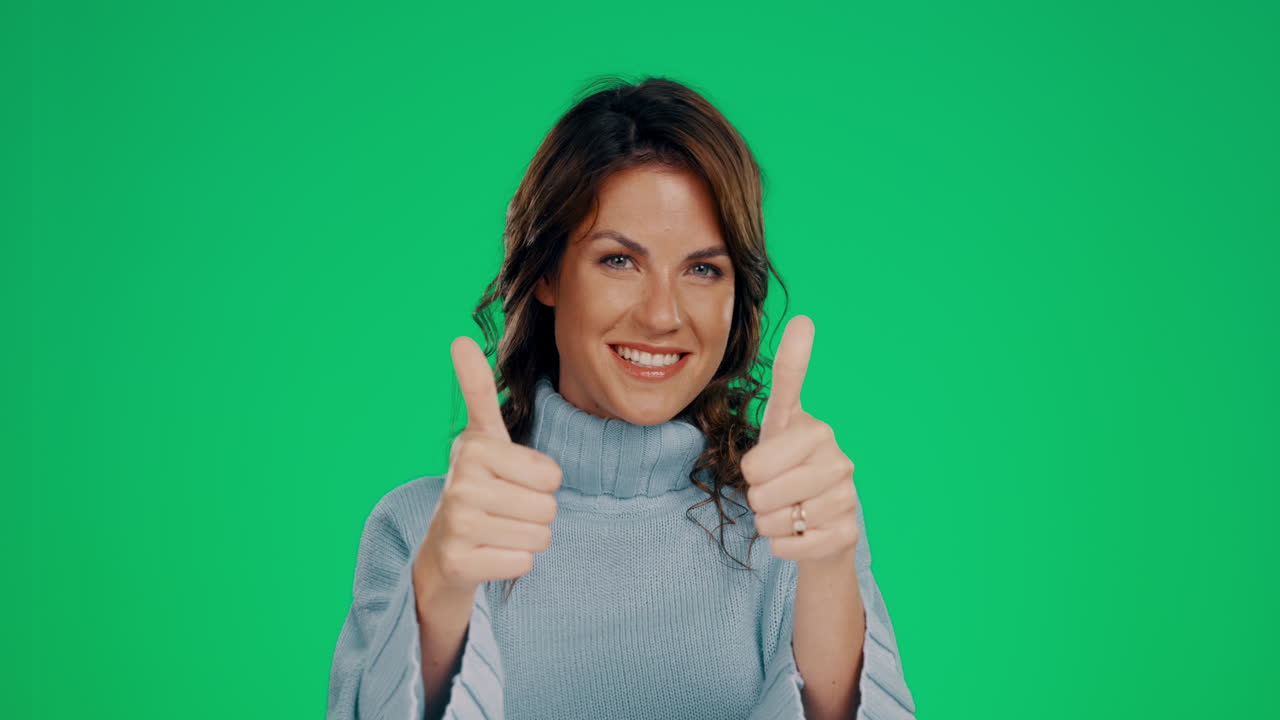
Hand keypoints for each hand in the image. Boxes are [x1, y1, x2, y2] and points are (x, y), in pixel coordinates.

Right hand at [413, 337, 562, 597]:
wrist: (444, 546)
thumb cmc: (478, 485)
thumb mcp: (483, 436)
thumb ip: (478, 389)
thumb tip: (459, 338)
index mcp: (473, 448)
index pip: (551, 474)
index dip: (542, 481)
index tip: (510, 479)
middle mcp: (459, 484)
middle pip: (548, 507)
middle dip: (536, 512)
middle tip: (506, 509)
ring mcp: (456, 526)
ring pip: (540, 536)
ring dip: (527, 537)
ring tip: (498, 529)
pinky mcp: (460, 563)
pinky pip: (524, 563)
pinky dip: (514, 562)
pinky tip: (490, 553)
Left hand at [741, 316, 859, 562]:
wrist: (820, 526)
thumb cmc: (790, 468)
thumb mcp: (779, 424)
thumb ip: (790, 376)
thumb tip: (805, 318)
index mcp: (815, 428)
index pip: (767, 444)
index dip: (755, 462)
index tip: (776, 417)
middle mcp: (837, 458)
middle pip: (759, 486)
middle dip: (755, 497)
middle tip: (774, 491)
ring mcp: (846, 497)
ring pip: (773, 518)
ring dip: (768, 522)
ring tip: (788, 511)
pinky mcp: (846, 534)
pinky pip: (787, 546)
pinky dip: (781, 546)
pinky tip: (798, 533)